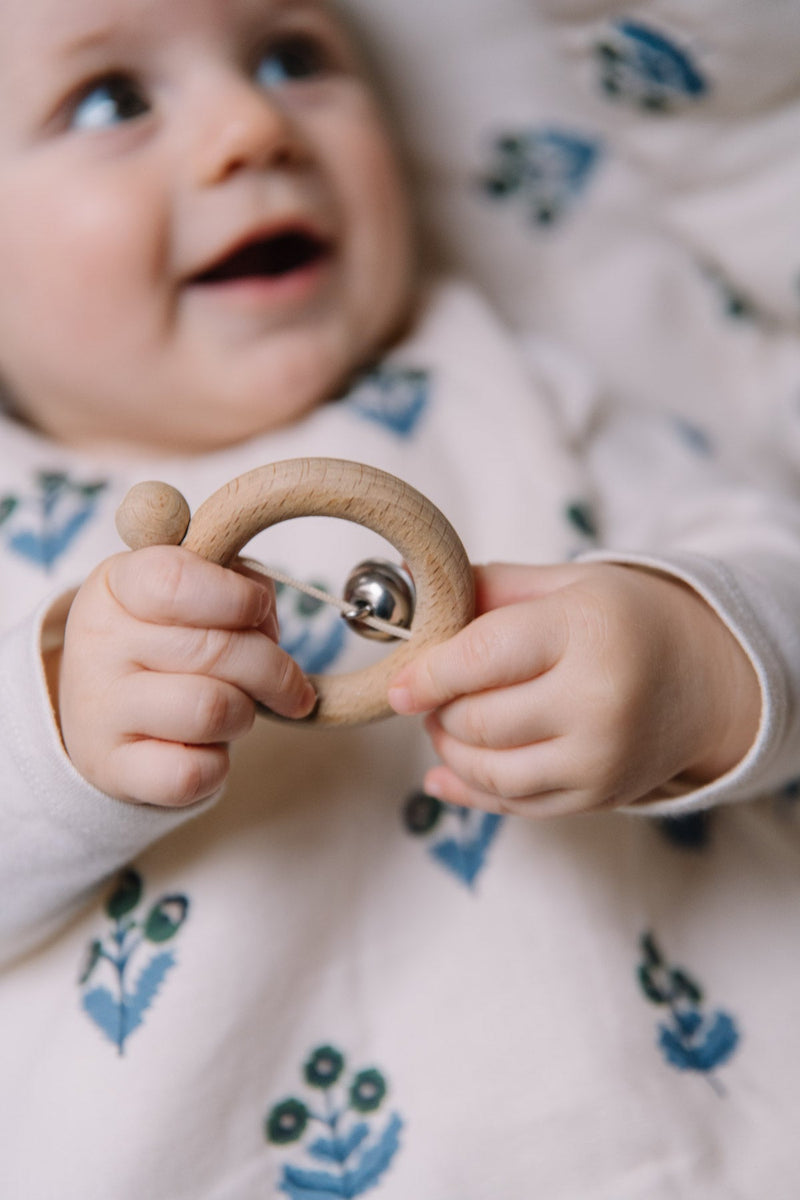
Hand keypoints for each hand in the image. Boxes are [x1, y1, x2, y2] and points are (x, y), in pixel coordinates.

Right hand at [58, 545, 315, 806]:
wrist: (107, 712)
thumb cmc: (167, 641)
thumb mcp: (194, 594)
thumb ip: (239, 588)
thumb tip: (267, 623)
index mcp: (117, 586)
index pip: (176, 581)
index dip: (238, 598)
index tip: (259, 612)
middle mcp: (99, 643)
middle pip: (216, 651)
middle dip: (273, 669)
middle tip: (285, 681)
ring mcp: (100, 709)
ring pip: (212, 710)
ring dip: (245, 714)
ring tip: (235, 710)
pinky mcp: (111, 767)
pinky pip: (194, 773)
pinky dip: (218, 765)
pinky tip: (206, 749)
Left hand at [388, 562, 759, 817]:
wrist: (706, 681)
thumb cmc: (627, 621)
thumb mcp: (568, 583)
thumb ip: (492, 587)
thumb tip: (415, 593)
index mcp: (585, 631)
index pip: (482, 658)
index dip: (426, 675)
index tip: (396, 686)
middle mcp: (597, 700)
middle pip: (478, 719)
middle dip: (437, 711)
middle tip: (432, 695)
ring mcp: (600, 758)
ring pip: (490, 771)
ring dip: (450, 750)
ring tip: (446, 724)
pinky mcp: (599, 797)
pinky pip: (515, 806)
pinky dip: (469, 790)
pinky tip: (445, 771)